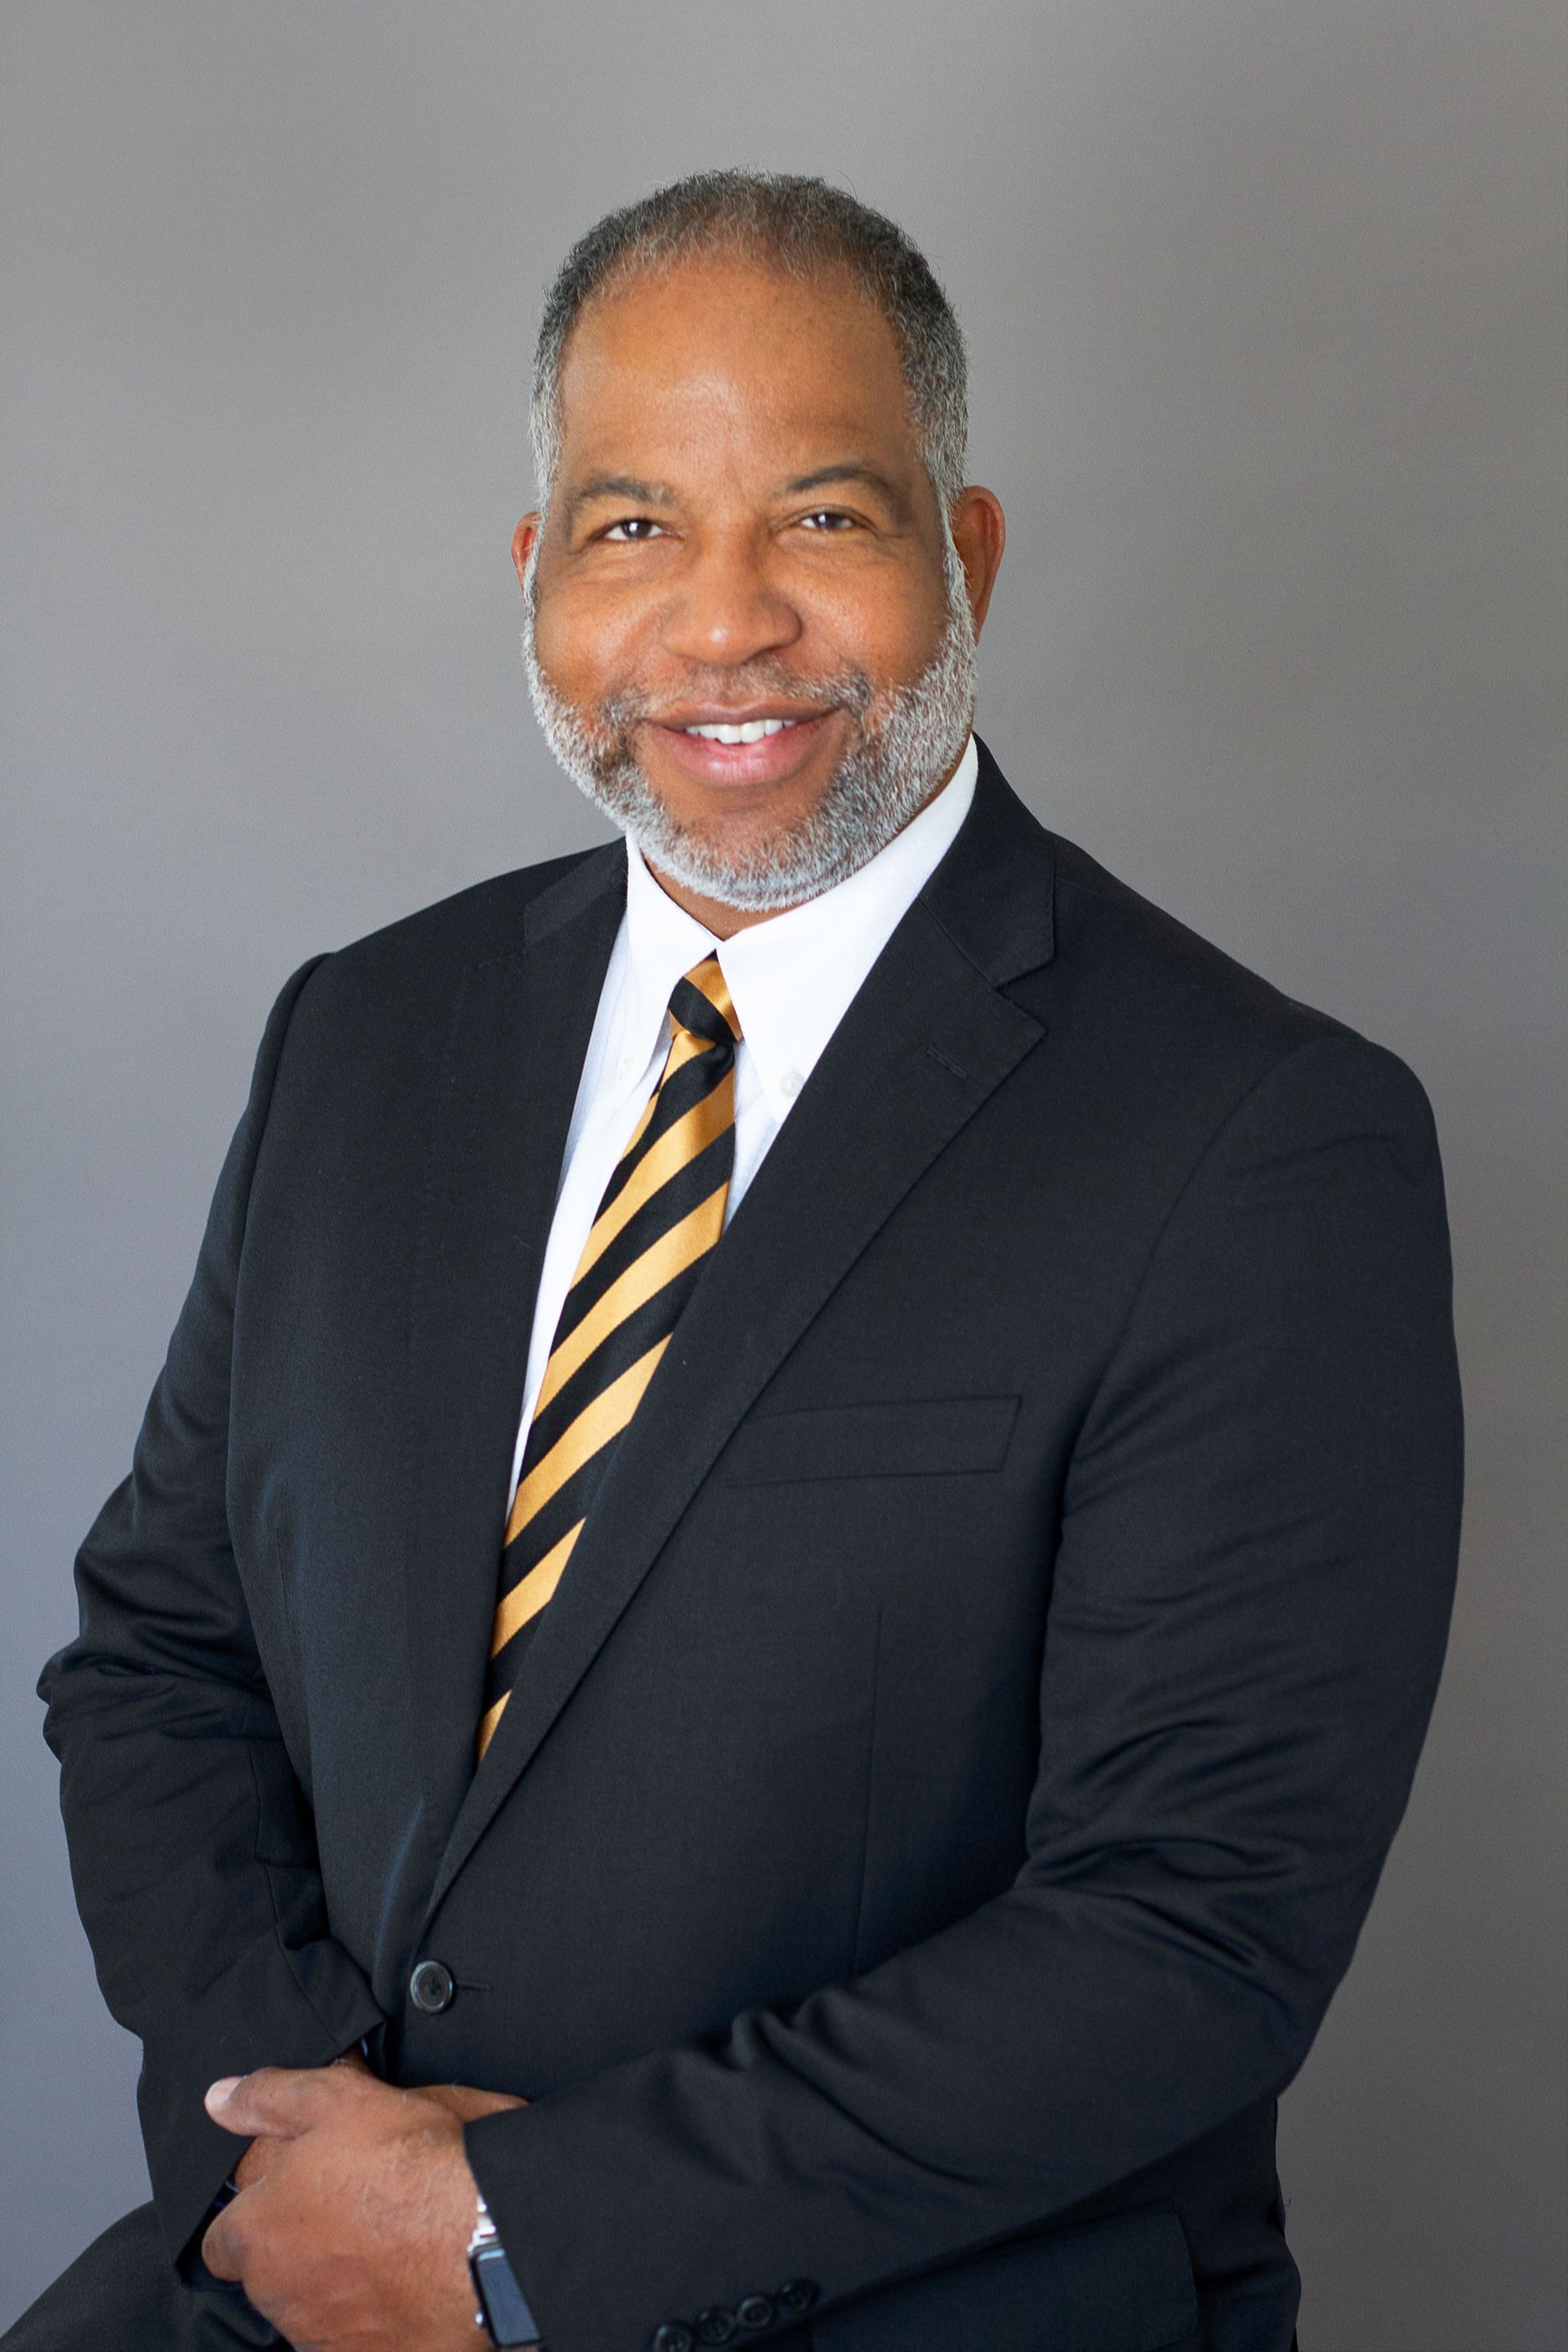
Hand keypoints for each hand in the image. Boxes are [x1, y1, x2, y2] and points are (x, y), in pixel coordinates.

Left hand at [202, 2061, 525, 2350]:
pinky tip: (404, 2278)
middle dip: (297, 2246)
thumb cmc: (412, 2166)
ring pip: (311, 2307)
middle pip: (270, 2275)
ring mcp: (322, 2335)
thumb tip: (222, 2100)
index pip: (222, 2239)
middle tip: (349, 2206)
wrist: (486, 2231)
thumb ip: (268, 2098)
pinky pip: (355, 2336)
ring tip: (385, 2239)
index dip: (256, 2212)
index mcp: (256, 2233)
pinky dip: (372, 2313)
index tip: (292, 2193)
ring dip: (334, 2280)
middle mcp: (278, 2296)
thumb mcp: (335, 2098)